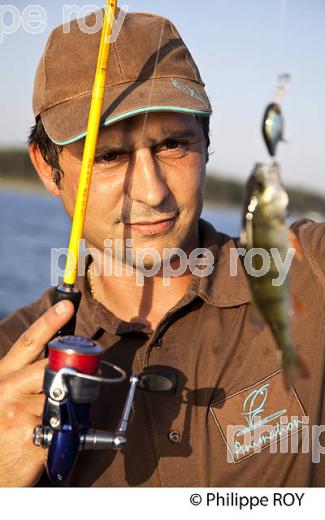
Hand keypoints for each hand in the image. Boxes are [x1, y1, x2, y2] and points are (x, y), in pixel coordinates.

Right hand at [0, 300, 74, 486]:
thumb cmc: (1, 428)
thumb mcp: (4, 396)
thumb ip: (26, 377)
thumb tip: (59, 359)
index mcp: (1, 377)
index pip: (28, 343)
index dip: (49, 322)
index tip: (66, 305)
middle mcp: (6, 391)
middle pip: (53, 367)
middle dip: (68, 375)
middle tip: (74, 384)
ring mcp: (18, 415)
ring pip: (63, 399)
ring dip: (65, 412)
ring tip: (46, 426)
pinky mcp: (32, 439)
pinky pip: (65, 428)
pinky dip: (65, 436)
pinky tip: (45, 443)